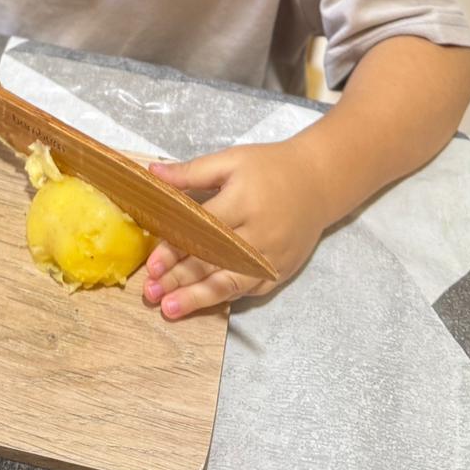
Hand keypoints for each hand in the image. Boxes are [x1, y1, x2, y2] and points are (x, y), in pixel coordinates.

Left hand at [142, 138, 326, 318]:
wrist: (318, 182)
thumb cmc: (270, 167)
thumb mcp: (231, 160)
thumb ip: (192, 172)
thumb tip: (153, 174)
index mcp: (243, 201)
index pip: (203, 230)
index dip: (175, 248)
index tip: (151, 265)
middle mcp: (259, 234)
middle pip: (214, 261)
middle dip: (181, 279)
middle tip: (151, 293)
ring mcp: (271, 257)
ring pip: (231, 283)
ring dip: (199, 298)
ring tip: (170, 308)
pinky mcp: (281, 270)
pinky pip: (249, 289)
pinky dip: (225, 297)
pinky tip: (201, 304)